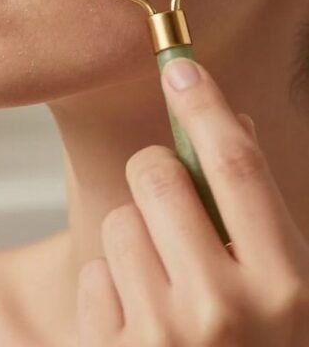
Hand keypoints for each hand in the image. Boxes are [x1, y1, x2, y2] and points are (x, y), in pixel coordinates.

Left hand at [76, 58, 308, 344]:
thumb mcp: (288, 297)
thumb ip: (260, 217)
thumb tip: (227, 121)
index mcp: (287, 288)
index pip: (239, 164)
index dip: (206, 105)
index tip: (181, 67)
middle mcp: (225, 312)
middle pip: (159, 174)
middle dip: (158, 176)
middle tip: (173, 209)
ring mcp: (164, 341)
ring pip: (119, 221)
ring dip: (137, 241)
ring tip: (168, 289)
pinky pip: (97, 276)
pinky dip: (114, 291)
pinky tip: (143, 327)